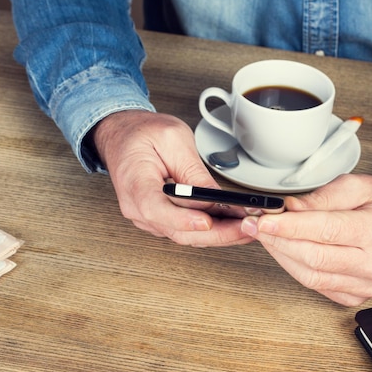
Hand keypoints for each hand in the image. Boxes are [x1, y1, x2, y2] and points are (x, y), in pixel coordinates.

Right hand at [91, 110, 252, 246]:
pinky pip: (186, 231)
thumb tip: (213, 197)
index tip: (207, 221)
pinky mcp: (161, 220)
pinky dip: (211, 230)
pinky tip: (232, 225)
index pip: (156, 209)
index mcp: (134, 183)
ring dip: (219, 235)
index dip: (183, 220)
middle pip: (178, 232)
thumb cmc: (142, 134)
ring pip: (186, 236)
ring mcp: (148, 218)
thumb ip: (192, 170)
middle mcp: (138, 208)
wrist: (123, 136)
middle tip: (246, 228)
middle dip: (217, 234)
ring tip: (248, 227)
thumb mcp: (172, 140)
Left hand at [241, 175, 371, 305]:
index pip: (327, 231)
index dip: (290, 227)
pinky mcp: (357, 296)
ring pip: (311, 276)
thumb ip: (321, 198)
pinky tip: (286, 251)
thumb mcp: (356, 186)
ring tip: (266, 237)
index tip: (264, 220)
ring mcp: (368, 285)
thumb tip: (289, 209)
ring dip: (282, 255)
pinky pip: (317, 285)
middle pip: (314, 257)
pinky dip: (295, 268)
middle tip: (255, 226)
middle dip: (278, 241)